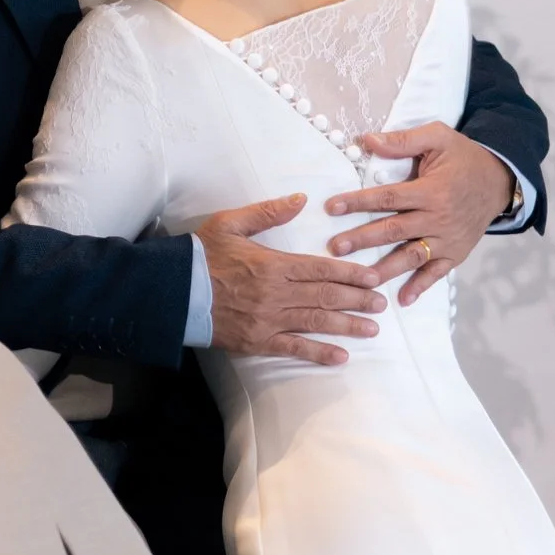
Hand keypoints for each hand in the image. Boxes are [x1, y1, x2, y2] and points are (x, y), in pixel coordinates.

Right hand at [197, 194, 387, 364]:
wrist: (172, 291)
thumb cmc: (201, 254)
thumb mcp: (231, 223)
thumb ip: (268, 212)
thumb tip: (300, 199)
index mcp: (273, 264)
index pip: (321, 268)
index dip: (350, 273)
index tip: (373, 278)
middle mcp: (276, 294)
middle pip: (325, 296)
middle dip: (357, 300)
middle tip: (382, 303)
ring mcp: (268, 320)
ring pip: (316, 322)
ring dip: (347, 325)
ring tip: (372, 328)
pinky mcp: (257, 341)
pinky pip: (293, 349)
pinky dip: (318, 353)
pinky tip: (341, 356)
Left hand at [325, 124, 511, 303]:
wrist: (500, 180)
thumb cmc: (464, 157)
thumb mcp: (438, 137)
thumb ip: (404, 140)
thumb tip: (368, 140)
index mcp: (431, 190)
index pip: (388, 197)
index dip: (358, 202)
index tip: (332, 208)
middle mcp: (438, 218)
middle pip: (394, 230)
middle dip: (362, 239)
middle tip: (335, 247)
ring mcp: (447, 239)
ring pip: (411, 256)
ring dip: (385, 268)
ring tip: (361, 279)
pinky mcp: (456, 253)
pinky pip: (437, 273)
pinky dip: (421, 287)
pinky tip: (402, 299)